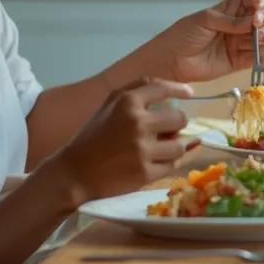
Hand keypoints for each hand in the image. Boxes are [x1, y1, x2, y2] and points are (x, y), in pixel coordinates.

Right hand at [51, 78, 197, 204]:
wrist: (74, 173)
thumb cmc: (93, 137)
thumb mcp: (110, 105)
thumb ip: (141, 91)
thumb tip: (186, 92)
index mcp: (127, 102)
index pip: (163, 89)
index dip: (180, 90)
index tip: (189, 94)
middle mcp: (137, 123)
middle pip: (180, 119)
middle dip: (176, 125)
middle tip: (166, 131)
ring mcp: (142, 150)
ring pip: (180, 145)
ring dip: (174, 146)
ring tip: (161, 147)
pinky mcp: (145, 173)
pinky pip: (172, 166)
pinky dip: (168, 163)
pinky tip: (156, 161)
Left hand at [150, 0, 263, 82]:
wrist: (171, 60)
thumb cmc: (182, 35)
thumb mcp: (204, 20)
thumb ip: (230, 21)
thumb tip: (254, 22)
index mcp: (230, 10)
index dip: (258, 1)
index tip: (257, 7)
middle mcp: (240, 25)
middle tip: (256, 25)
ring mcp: (242, 44)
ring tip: (261, 40)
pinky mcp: (242, 62)